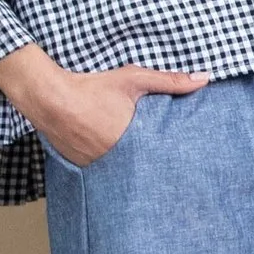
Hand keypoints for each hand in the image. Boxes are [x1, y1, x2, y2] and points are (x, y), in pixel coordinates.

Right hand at [0, 44, 206, 167]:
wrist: (49, 98)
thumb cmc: (92, 87)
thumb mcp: (134, 80)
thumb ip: (170, 81)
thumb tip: (205, 79)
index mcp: (134, 143)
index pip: (161, 159)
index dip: (171, 161)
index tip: (183, 164)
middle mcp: (116, 160)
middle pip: (141, 168)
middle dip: (152, 167)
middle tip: (169, 173)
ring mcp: (97, 166)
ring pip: (121, 172)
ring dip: (129, 168)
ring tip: (140, 167)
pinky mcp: (81, 167)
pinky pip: (101, 172)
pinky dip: (108, 167)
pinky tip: (112, 161)